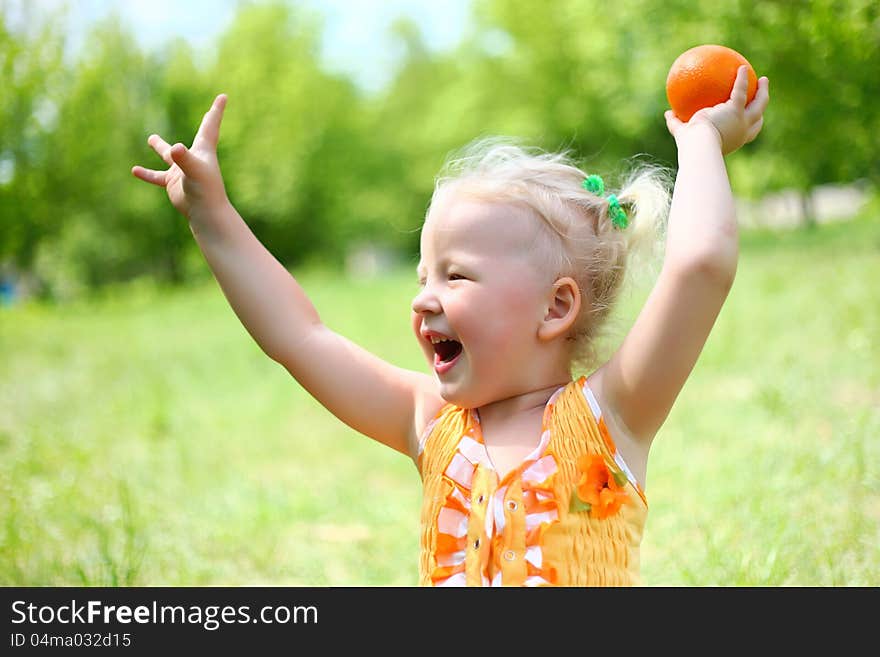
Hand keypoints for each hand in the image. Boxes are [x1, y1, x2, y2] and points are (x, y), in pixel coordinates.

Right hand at [131, 94, 229, 222]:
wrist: (205, 212)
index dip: (216, 110)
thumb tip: (175, 150)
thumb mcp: (194, 171)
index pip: (210, 125)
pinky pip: (157, 176)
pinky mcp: (174, 182)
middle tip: (210, 111)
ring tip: (151, 138)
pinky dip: (147, 174)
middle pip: (201, 135)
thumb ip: (184, 159)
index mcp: (203, 150)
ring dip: (161, 147)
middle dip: (206, 122)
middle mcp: (194, 157)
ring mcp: (183, 169)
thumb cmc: (204, 190)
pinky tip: (135, 170)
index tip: (223, 97)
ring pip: (170, 155)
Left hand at [665, 66, 769, 154]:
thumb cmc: (690, 145)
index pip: (747, 134)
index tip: (749, 117)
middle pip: (758, 120)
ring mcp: (742, 121)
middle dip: (760, 108)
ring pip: (759, 104)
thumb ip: (675, 123)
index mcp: (733, 140)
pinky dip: (743, 79)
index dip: (750, 125)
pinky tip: (742, 68)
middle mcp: (741, 133)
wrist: (698, 145)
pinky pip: (741, 90)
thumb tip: (668, 113)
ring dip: (763, 92)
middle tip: (761, 97)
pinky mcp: (736, 110)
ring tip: (763, 79)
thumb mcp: (682, 134)